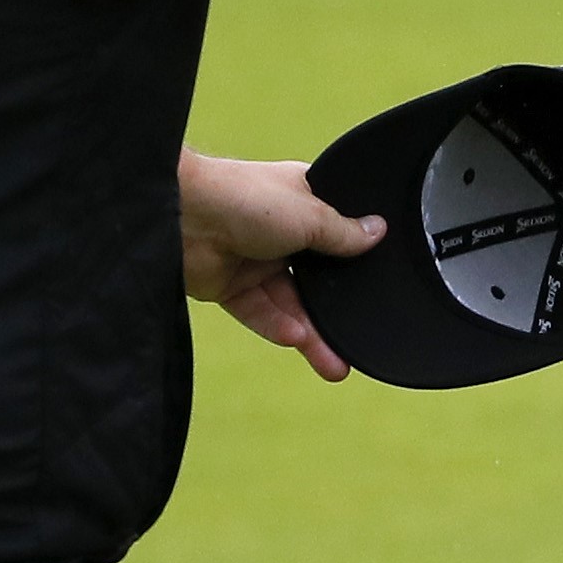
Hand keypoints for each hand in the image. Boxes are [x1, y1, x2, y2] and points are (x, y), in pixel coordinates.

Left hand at [180, 152, 384, 379]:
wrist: (184, 214)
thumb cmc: (248, 197)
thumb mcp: (311, 214)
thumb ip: (345, 232)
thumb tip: (379, 231)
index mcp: (302, 201)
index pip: (336, 232)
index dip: (354, 257)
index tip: (376, 284)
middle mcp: (280, 232)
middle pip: (315, 278)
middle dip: (334, 309)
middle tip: (356, 341)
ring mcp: (254, 260)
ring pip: (289, 303)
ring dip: (310, 333)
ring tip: (335, 365)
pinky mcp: (230, 287)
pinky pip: (260, 313)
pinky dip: (277, 326)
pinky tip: (297, 338)